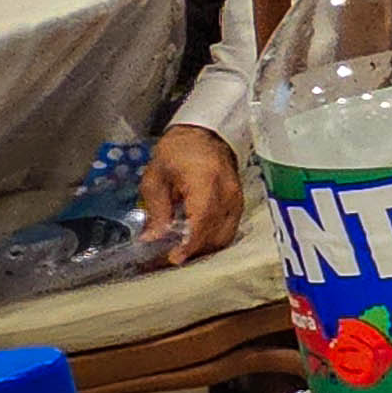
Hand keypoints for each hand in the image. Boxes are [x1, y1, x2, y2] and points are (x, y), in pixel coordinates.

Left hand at [140, 126, 244, 262]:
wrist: (206, 133)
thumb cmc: (178, 151)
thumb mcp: (156, 177)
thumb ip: (156, 209)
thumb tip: (152, 239)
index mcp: (205, 182)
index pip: (202, 220)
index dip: (189, 243)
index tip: (174, 258)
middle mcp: (227, 193)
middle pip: (215, 233)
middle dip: (193, 251)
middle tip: (168, 259)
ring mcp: (237, 199)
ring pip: (225, 235)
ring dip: (203, 248)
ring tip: (181, 252)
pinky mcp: (239, 203)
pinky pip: (229, 229)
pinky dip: (212, 239)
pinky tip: (195, 241)